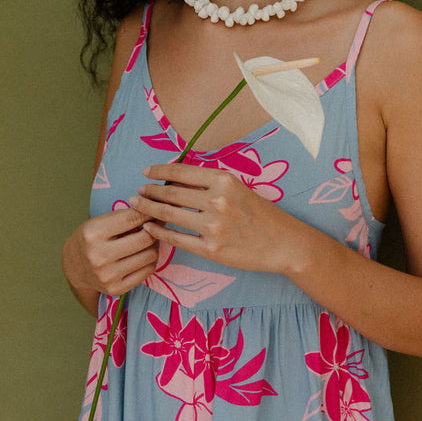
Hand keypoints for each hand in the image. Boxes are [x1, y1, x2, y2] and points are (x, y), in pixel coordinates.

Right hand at [62, 205, 158, 296]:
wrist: (73, 267)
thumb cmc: (90, 239)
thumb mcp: (99, 222)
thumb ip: (124, 216)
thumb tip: (154, 212)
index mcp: (93, 233)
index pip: (132, 219)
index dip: (148, 213)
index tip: (156, 210)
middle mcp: (99, 256)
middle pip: (145, 239)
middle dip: (154, 230)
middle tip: (156, 226)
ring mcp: (108, 275)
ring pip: (150, 255)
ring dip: (154, 245)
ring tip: (148, 240)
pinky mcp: (116, 288)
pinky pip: (148, 271)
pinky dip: (150, 260)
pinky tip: (144, 254)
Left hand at [128, 162, 294, 273]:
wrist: (283, 243)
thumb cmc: (262, 214)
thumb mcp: (239, 188)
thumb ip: (210, 183)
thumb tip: (177, 179)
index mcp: (223, 180)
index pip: (181, 172)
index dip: (159, 171)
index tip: (147, 172)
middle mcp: (216, 200)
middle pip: (170, 193)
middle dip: (149, 191)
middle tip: (138, 191)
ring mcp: (213, 226)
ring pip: (169, 215)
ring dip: (148, 209)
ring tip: (137, 205)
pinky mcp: (211, 249)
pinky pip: (177, 239)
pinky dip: (159, 232)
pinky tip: (149, 228)